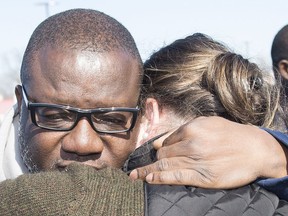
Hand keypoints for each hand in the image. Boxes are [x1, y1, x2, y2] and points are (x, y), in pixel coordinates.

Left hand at [130, 116, 287, 188]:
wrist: (255, 149)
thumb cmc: (230, 134)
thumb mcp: (208, 123)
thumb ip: (183, 130)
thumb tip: (161, 141)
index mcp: (191, 128)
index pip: (166, 140)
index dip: (159, 148)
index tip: (152, 153)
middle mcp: (191, 144)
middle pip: (163, 153)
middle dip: (154, 160)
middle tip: (144, 166)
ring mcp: (196, 160)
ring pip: (165, 165)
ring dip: (147, 171)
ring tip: (134, 175)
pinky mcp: (202, 176)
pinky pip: (176, 177)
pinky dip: (160, 178)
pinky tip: (149, 179)